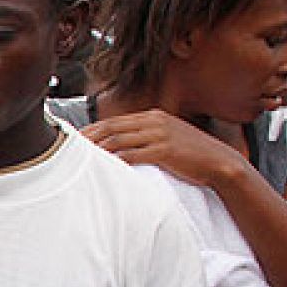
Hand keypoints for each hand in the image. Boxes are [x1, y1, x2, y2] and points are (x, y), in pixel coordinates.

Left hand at [83, 110, 243, 188]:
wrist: (219, 162)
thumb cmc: (191, 155)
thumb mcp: (167, 137)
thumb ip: (145, 136)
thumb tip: (121, 145)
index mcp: (153, 116)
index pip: (114, 121)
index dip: (92, 130)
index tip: (75, 141)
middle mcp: (154, 122)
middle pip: (112, 128)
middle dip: (88, 139)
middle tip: (68, 150)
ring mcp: (159, 135)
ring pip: (119, 140)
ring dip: (97, 151)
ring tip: (79, 161)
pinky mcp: (164, 151)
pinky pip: (132, 155)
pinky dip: (115, 161)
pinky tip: (103, 169)